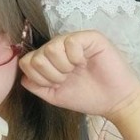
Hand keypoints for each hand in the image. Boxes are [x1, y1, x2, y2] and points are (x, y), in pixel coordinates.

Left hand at [20, 31, 139, 118]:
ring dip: (63, 67)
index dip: (39, 77)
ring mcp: (73, 40)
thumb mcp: (55, 95)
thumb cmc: (88, 97)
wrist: (115, 102)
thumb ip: (37, 86)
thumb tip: (24, 77)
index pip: (27, 61)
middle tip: (68, 78)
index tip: (56, 85)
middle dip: (52, 75)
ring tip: (76, 71)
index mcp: (50, 59)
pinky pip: (70, 42)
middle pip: (37, 56)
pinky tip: (84, 62)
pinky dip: (75, 58)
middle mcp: (59, 46)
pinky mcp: (90, 37)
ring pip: (50, 48)